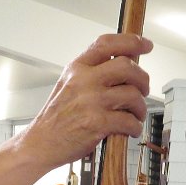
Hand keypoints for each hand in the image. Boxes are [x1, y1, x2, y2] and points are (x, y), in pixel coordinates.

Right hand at [25, 33, 152, 167]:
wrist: (40, 143)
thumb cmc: (55, 118)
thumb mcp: (67, 85)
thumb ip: (90, 73)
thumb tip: (124, 66)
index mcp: (77, 68)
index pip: (107, 44)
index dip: (131, 41)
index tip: (145, 45)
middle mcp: (84, 80)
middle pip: (127, 67)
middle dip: (142, 79)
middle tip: (143, 89)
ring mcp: (91, 101)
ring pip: (132, 95)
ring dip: (140, 107)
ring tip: (136, 114)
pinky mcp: (97, 123)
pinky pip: (129, 121)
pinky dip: (134, 127)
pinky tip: (130, 129)